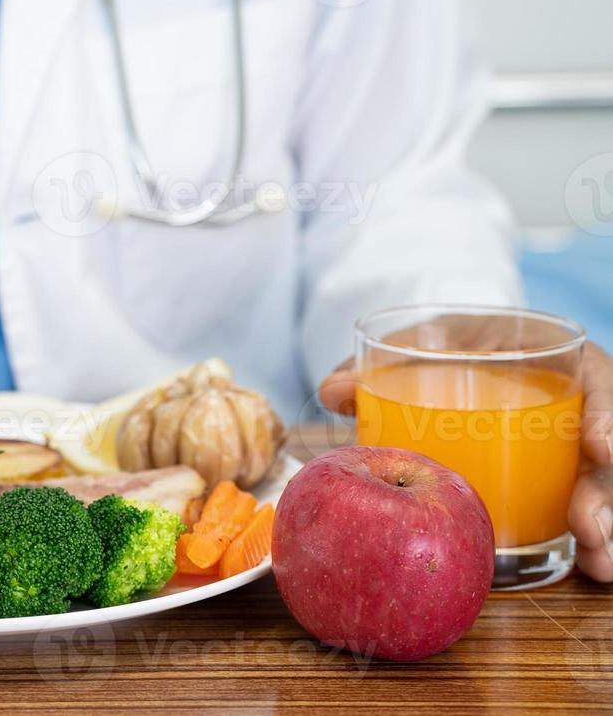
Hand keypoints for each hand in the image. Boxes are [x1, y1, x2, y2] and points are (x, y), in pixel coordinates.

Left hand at [319, 331, 612, 582]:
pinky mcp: (568, 478)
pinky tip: (592, 568)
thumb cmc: (453, 350)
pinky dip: (593, 541)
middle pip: (603, 447)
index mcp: (552, 359)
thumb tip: (332, 392)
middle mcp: (575, 404)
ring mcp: (575, 446)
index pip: (599, 381)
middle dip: (602, 491)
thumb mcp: (428, 348)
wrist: (471, 355)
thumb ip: (384, 368)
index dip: (607, 414)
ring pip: (603, 484)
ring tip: (597, 559)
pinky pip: (587, 507)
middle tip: (589, 525)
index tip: (600, 447)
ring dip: (603, 523)